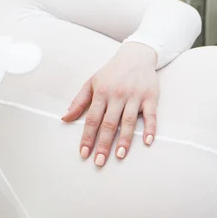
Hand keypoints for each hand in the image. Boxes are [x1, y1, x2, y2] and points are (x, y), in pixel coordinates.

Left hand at [61, 43, 158, 166]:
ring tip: (120, 155)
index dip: (87, 137)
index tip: (84, 153)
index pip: (92, 119)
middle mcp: (118, 95)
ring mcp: (135, 96)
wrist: (136, 55)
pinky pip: (151, 115)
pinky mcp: (151, 97)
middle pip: (109, 123)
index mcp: (102, 92)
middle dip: (104, 143)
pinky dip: (151, 128)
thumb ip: (79, 101)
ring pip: (129, 121)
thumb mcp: (92, 82)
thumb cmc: (112, 72)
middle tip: (100, 161)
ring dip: (125, 139)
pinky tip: (147, 141)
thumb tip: (65, 118)